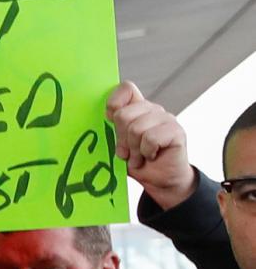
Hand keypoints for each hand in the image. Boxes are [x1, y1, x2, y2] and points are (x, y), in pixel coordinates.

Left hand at [107, 81, 195, 210]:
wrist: (160, 180)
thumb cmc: (137, 161)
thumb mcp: (117, 145)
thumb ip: (110, 130)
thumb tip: (93, 124)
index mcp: (137, 108)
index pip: (126, 88)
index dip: (114, 103)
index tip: (110, 122)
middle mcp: (152, 109)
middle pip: (124, 114)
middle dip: (121, 138)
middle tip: (126, 152)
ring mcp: (166, 118)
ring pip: (136, 128)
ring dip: (134, 149)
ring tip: (138, 157)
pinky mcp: (177, 131)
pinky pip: (151, 138)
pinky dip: (147, 152)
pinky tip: (151, 156)